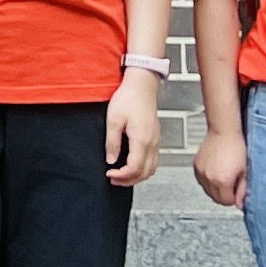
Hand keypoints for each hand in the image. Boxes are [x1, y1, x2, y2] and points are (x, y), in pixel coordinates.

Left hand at [104, 71, 162, 187]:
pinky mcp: (156, 138)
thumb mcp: (113, 119)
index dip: (122, 176)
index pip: (134, 168)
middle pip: (145, 172)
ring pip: (152, 168)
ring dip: (137, 176)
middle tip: (113, 179)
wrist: (142, 85)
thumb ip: (112, 142)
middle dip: (129, 180)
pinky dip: (144, 169)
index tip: (109, 174)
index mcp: (142, 139)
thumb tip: (111, 160)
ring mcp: (156, 141)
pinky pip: (154, 160)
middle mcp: (152, 143)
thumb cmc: (128, 98)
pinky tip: (132, 166)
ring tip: (121, 176)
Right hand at [193, 126, 248, 209]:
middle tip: (232, 186)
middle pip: (215, 198)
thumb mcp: (245, 172)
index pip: (226, 202)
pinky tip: (216, 173)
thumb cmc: (236, 148)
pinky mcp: (196, 165)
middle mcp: (209, 178)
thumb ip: (243, 191)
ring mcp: (201, 172)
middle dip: (224, 195)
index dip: (233, 198)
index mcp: (222, 180)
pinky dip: (208, 181)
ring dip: (216, 189)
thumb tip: (240, 204)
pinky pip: (201, 181)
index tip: (237, 192)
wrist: (224, 131)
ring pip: (207, 190)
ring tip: (224, 177)